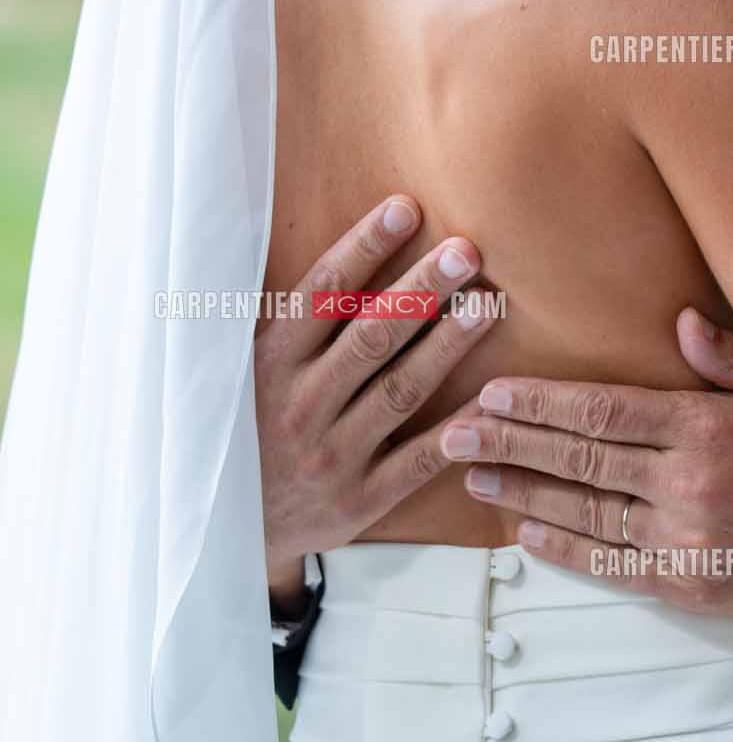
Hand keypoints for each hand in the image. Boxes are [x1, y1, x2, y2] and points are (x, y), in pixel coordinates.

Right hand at [257, 195, 501, 608]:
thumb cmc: (250, 428)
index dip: (364, 248)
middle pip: (371, 336)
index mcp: (268, 364)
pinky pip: (418, 460)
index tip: (406, 208)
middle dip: (422, 289)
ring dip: (448, 345)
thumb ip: (292, 320)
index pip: (321, 294)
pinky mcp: (360, 499)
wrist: (228, 533)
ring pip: (399, 390)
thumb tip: (335, 241)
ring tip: (488, 306)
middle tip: (467, 251)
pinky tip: (494, 399)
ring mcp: (330, 455)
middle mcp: (298, 406)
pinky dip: (458, 430)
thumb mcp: (247, 371)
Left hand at [444, 308, 732, 618]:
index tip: (493, 391)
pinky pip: (612, 564)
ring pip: (585, 511)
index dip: (541, 401)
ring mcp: (688, 540)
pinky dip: (564, 546)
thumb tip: (680, 324)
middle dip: (511, 441)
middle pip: (580, 458)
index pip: (604, 411)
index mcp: (709, 426)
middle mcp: (689, 483)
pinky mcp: (692, 586)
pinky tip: (524, 529)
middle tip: (453, 430)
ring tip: (471, 474)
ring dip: (522, 490)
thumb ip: (732, 359)